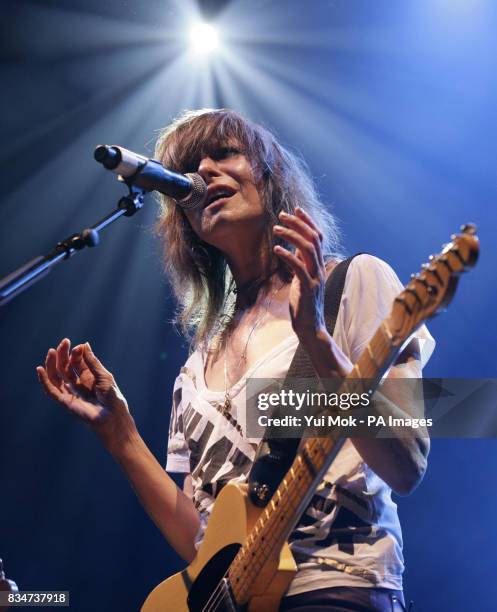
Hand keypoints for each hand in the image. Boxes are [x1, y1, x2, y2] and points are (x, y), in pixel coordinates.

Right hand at [36, 339, 133, 449]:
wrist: (113, 416)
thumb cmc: (113, 397)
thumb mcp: (104, 376)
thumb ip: (92, 362)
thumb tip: (84, 344)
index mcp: (88, 377)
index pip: (77, 362)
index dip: (76, 353)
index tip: (79, 347)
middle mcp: (78, 384)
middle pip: (65, 367)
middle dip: (63, 354)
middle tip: (64, 342)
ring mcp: (71, 393)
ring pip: (56, 377)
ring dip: (52, 364)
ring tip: (51, 352)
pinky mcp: (65, 402)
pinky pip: (51, 391)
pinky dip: (44, 381)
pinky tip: (40, 369)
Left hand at [273, 207, 326, 341]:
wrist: (310, 329)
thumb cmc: (303, 306)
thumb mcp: (301, 281)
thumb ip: (300, 265)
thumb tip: (293, 250)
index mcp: (318, 266)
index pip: (317, 237)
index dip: (308, 222)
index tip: (295, 209)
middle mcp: (319, 269)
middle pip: (313, 239)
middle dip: (298, 223)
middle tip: (282, 214)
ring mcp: (315, 278)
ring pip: (307, 249)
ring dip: (291, 235)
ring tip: (276, 228)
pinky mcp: (308, 289)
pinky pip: (299, 267)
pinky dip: (288, 255)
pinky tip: (276, 249)